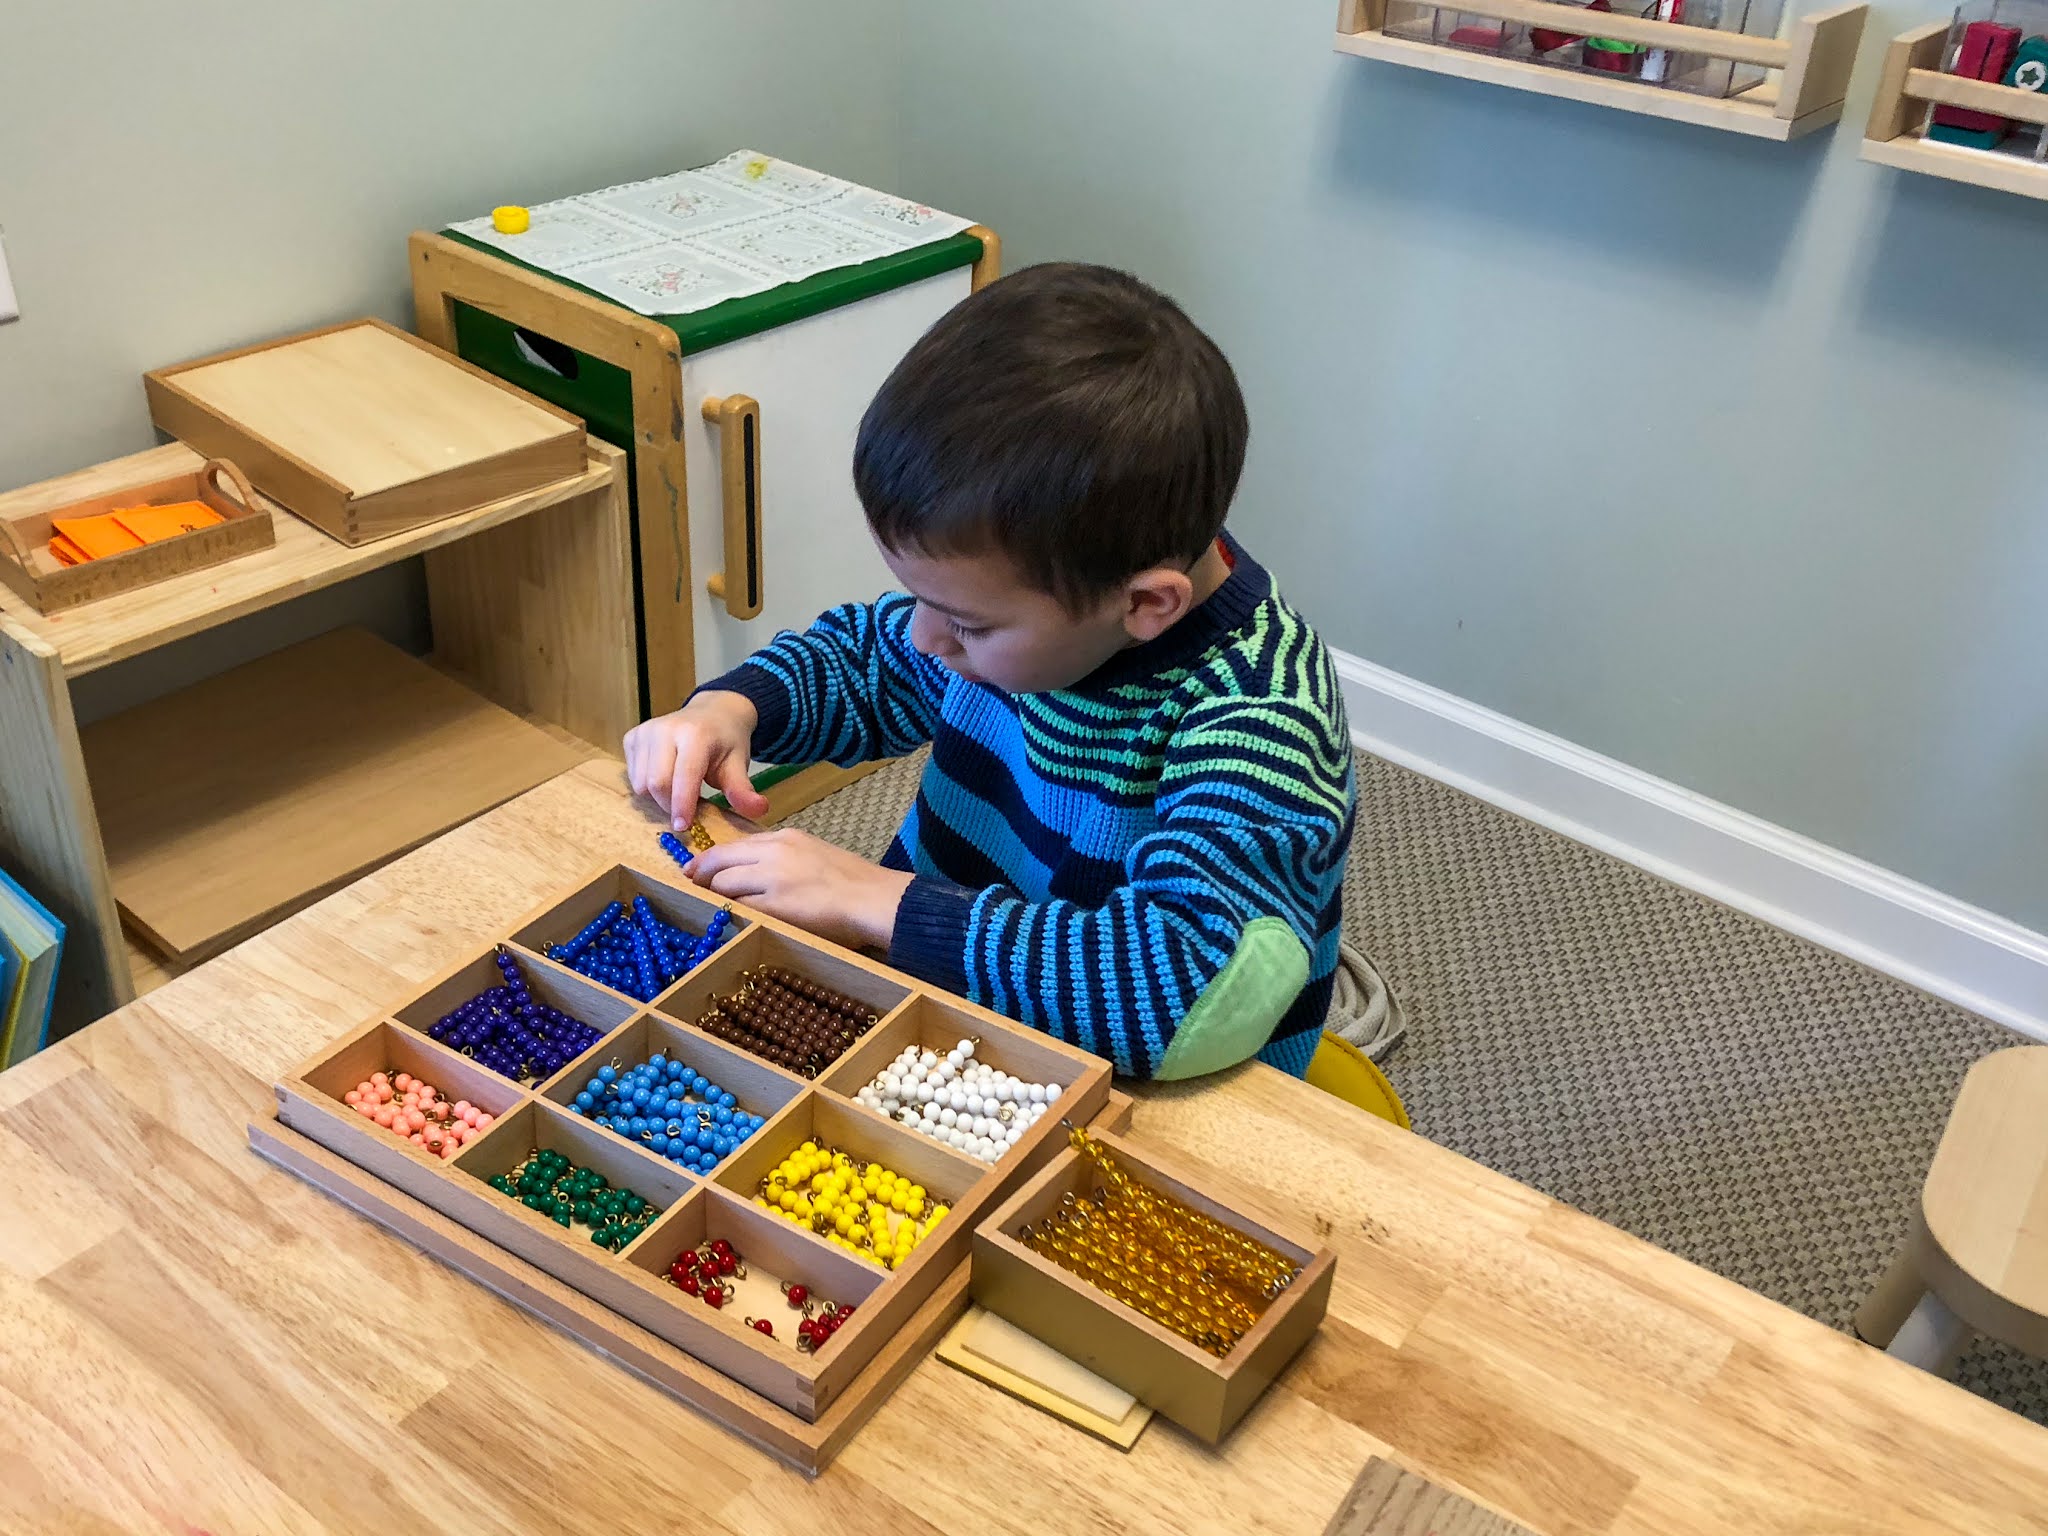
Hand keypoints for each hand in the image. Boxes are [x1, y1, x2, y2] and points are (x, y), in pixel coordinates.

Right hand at [623, 691, 768, 829]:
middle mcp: (666, 729)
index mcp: (696, 735)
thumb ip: (743, 790)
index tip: (683, 827)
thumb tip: (759, 809)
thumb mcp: (738, 764)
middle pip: (657, 783)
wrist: (712, 713)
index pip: (683, 776)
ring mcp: (645, 731)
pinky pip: (632, 775)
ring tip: (677, 791)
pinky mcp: (632, 737)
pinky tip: (664, 777)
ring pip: (641, 783)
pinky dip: (646, 786)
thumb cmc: (725, 742)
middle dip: (669, 805)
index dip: (682, 805)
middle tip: (685, 811)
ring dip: (657, 797)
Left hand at [680, 829, 912, 950]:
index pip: (734, 844)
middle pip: (720, 861)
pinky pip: (741, 908)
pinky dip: (732, 914)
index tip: (695, 870)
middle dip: (703, 877)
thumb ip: (783, 856)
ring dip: (716, 897)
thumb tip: (754, 869)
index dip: (709, 859)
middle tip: (695, 890)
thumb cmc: (852, 880)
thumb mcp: (814, 852)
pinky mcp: (775, 905)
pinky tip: (732, 921)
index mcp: (784, 837)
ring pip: (724, 884)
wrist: (872, 897)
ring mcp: (772, 878)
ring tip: (714, 908)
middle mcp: (773, 852)